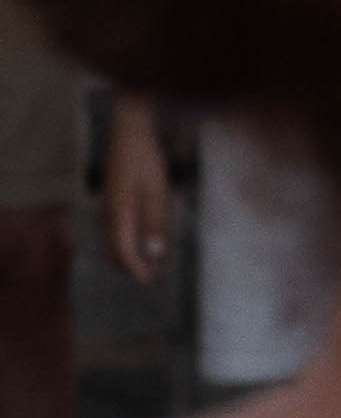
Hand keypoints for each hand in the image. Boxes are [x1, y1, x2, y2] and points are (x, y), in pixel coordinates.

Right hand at [95, 97, 163, 283]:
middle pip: (113, 251)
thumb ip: (154, 222)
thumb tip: (154, 253)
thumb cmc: (145, 162)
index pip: (122, 251)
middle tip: (153, 276)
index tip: (149, 281)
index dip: (135, 269)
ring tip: (152, 263)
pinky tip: (144, 241)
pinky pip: (115, 231)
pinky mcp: (110, 204)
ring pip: (112, 242)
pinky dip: (127, 242)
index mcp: (117, 214)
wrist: (128, 136)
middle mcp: (107, 215)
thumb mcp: (156, 191)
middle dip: (130, 267)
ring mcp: (106, 209)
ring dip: (128, 255)